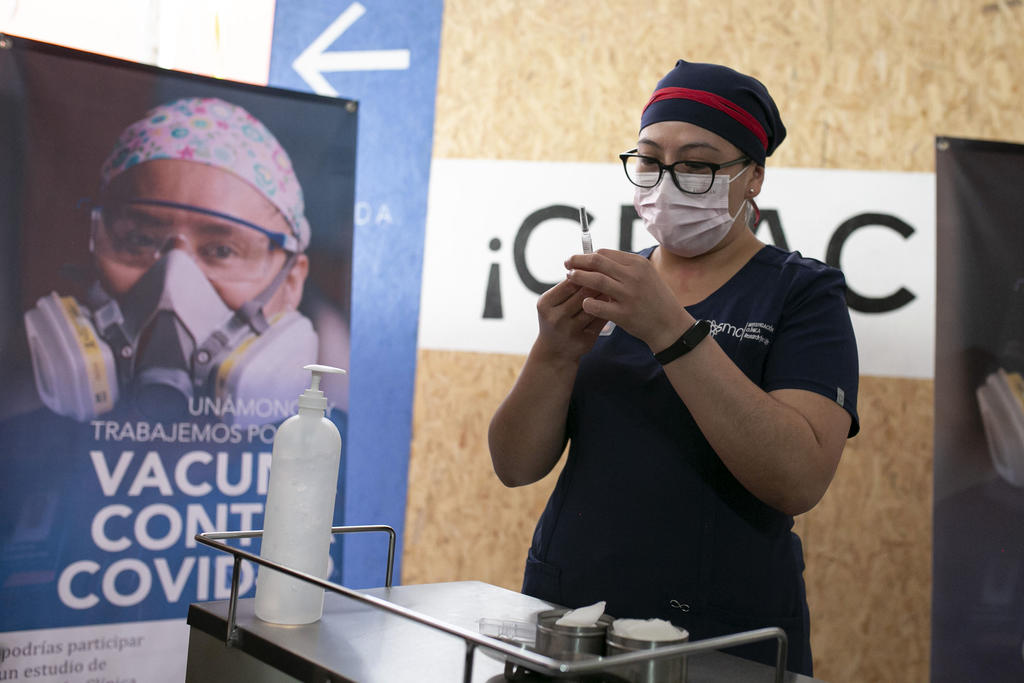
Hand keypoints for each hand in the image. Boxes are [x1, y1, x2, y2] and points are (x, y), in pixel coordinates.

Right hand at [533, 276, 607, 362]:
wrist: (554, 352)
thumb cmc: (556, 319)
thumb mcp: (552, 303)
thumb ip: (567, 287)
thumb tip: (590, 264)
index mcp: (546, 304)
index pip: (570, 283)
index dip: (585, 274)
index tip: (596, 269)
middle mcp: (556, 318)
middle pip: (583, 294)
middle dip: (598, 284)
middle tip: (611, 276)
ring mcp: (570, 331)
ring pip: (594, 307)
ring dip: (605, 296)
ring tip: (613, 288)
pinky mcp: (584, 341)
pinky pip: (600, 321)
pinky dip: (608, 311)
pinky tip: (613, 305)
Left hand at [564, 249, 690, 351]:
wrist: (670, 325)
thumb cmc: (655, 299)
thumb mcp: (646, 275)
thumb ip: (624, 267)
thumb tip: (597, 258)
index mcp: (638, 264)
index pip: (605, 253)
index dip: (587, 255)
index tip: (577, 259)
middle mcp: (633, 277)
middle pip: (597, 262)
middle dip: (578, 261)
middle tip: (566, 264)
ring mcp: (628, 295)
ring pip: (595, 281)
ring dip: (578, 277)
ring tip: (569, 277)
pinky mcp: (623, 314)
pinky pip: (597, 306)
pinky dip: (587, 303)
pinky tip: (583, 304)